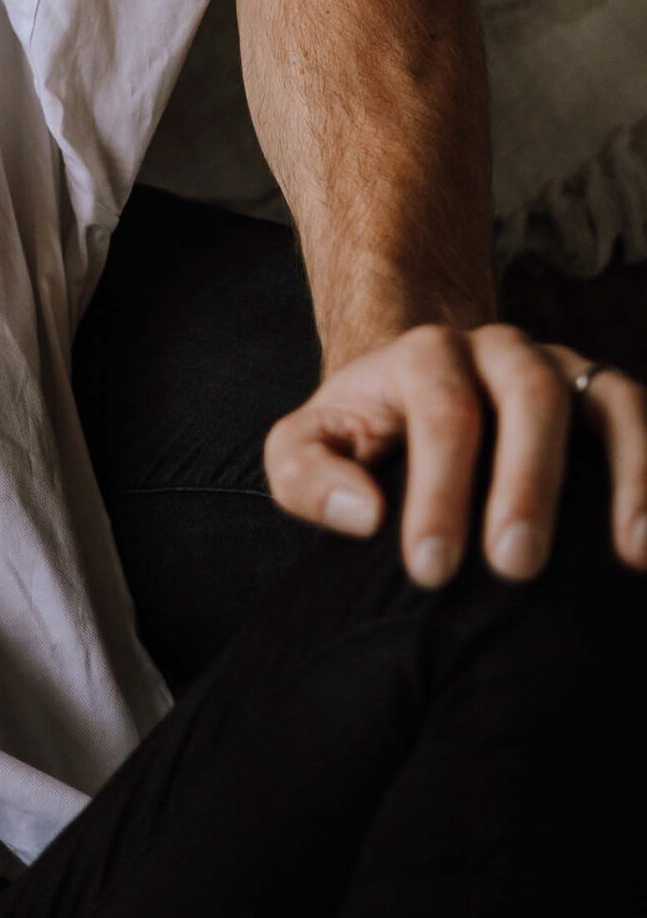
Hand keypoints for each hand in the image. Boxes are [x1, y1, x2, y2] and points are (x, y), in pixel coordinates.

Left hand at [265, 323, 646, 582]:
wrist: (413, 396)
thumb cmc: (362, 439)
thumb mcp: (304, 449)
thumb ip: (306, 475)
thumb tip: (364, 514)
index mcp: (424, 354)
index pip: (440, 409)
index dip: (438, 488)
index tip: (431, 568)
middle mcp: (500, 349)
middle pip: (529, 395)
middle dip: (527, 481)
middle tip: (515, 566)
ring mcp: (561, 368)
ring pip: (604, 398)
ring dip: (628, 472)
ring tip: (632, 551)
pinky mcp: (603, 398)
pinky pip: (639, 419)